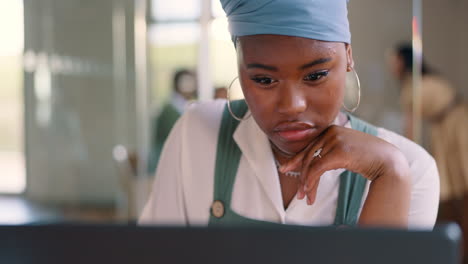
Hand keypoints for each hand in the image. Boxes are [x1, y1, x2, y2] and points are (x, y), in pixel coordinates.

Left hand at [279, 125, 410, 226]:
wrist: (389, 161)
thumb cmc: (368, 158)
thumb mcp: (345, 151)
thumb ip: (329, 152)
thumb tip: (312, 166)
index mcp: (331, 129)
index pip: (309, 147)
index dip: (296, 160)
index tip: (285, 169)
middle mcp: (331, 132)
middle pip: (308, 156)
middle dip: (301, 176)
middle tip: (299, 193)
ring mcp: (335, 140)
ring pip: (311, 164)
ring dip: (306, 183)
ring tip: (305, 197)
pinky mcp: (339, 151)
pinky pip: (317, 168)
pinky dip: (311, 181)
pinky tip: (310, 192)